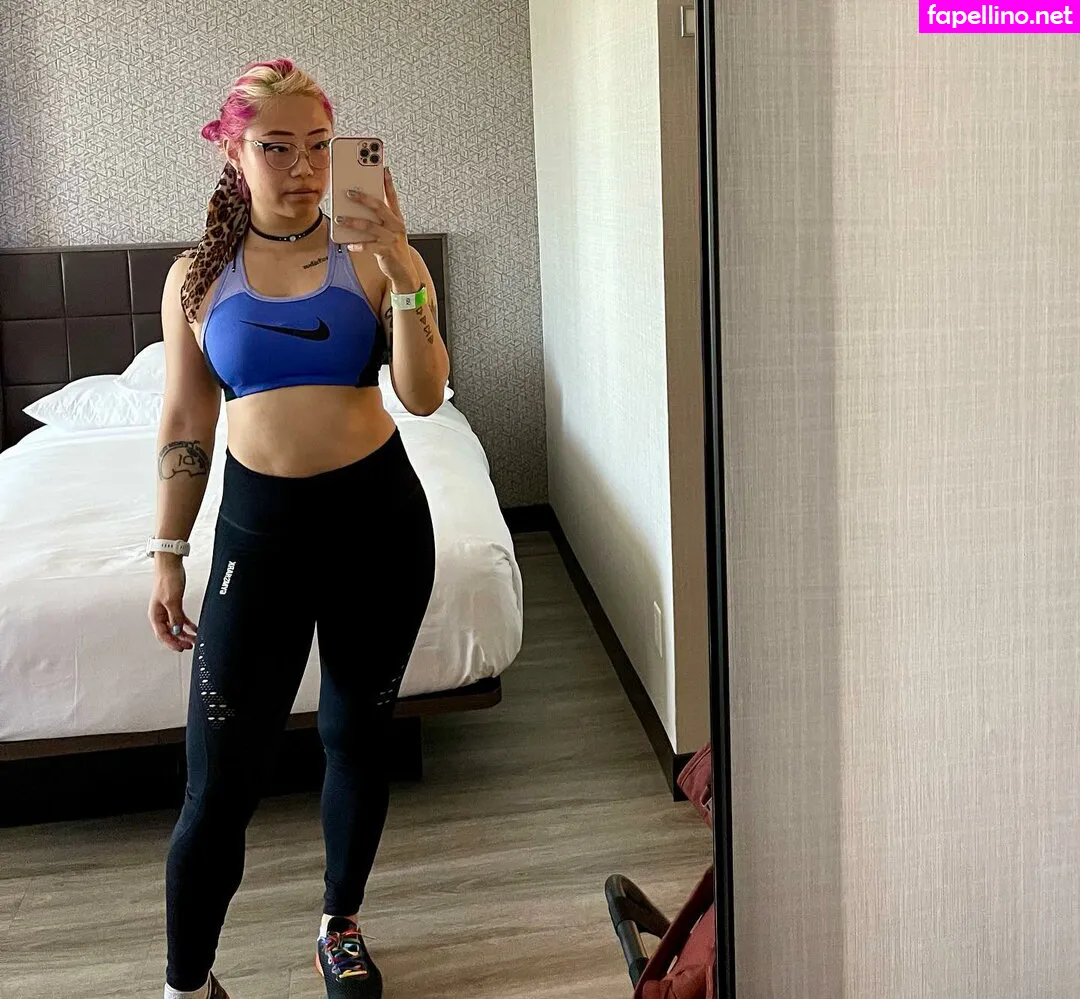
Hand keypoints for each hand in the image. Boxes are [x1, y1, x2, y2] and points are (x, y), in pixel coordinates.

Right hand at [148, 558, 197, 651]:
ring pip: (176, 627)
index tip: (181, 648)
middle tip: (189, 646)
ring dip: (185, 634)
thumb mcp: (172, 600)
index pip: (162, 635)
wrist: (170, 565)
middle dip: (179, 641)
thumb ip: (175, 617)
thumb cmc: (167, 579)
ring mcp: (168, 610)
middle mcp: (160, 614)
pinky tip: (195, 629)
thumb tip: (177, 630)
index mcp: (155, 615)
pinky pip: (181, 619)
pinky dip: (188, 625)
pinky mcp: (175, 604)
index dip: (171, 643)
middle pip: (169, 633)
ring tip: (194, 640)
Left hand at [335, 169, 418, 286]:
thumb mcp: (391, 230)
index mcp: (397, 218)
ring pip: (370, 226)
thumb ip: (380, 218)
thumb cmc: (394, 248)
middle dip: (363, 198)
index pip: (392, 197)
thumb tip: (359, 207)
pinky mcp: (386, 252)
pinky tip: (349, 244)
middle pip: (379, 207)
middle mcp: (396, 226)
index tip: (382, 168)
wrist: (404, 271)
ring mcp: (391, 238)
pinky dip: (357, 244)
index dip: (388, 182)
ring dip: (353, 221)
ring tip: (340, 219)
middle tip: (348, 192)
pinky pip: (369, 246)